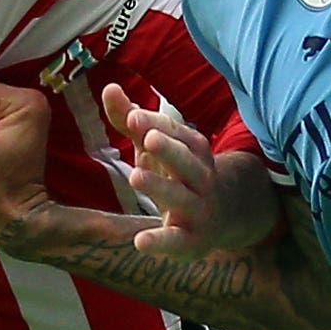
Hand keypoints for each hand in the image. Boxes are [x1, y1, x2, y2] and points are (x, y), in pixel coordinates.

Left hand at [98, 84, 275, 254]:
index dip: (157, 124)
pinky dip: (160, 241)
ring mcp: (199, 210)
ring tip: (136, 176)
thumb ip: (132, 121)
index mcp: (194, 152)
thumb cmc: (178, 175)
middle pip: (188, 162)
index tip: (134, 116)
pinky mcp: (191, 241)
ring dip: (162, 187)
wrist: (220, 219)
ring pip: (183, 197)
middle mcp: (201, 179)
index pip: (179, 134)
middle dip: (169, 149)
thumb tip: (109, 87)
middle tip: (148, 138)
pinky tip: (139, 242)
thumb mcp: (155, 147)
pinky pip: (177, 241)